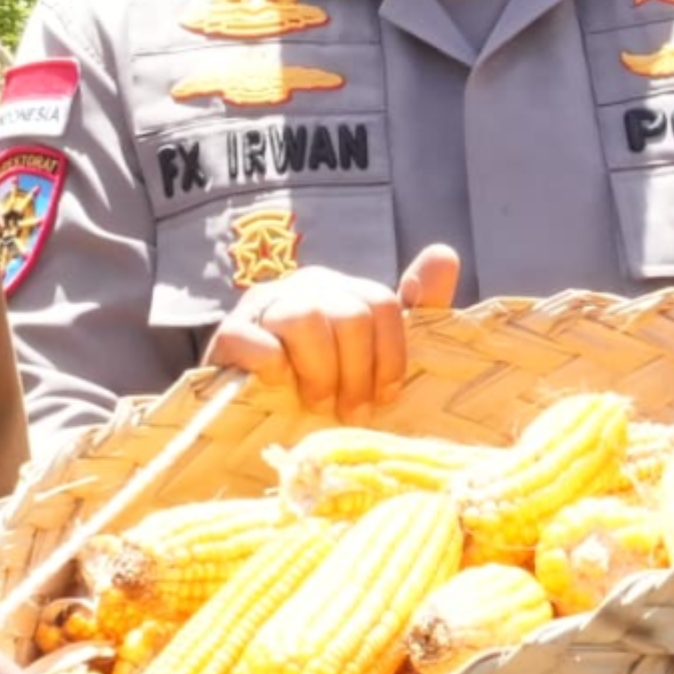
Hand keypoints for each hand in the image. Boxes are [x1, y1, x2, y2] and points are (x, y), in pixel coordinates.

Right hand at [204, 242, 458, 421]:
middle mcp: (306, 287)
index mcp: (343, 290)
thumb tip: (445, 255)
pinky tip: (279, 388)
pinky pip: (258, 342)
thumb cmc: (321, 387)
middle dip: (356, 374)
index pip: (382, 304)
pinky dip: (274, 369)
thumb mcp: (373, 354)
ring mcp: (264, 307)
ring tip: (316, 403)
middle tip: (349, 411)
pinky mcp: (228, 334)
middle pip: (350, 316)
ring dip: (319, 374)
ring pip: (307, 321)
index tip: (385, 398)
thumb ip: (415, 309)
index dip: (390, 358)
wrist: (248, 418)